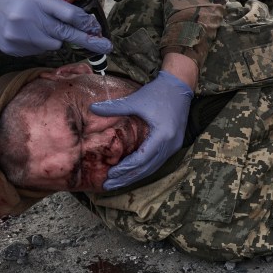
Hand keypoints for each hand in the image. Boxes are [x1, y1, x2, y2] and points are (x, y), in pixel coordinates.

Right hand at [0, 0, 111, 56]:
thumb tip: (82, 12)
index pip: (68, 14)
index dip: (86, 22)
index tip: (97, 28)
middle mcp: (27, 18)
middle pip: (65, 33)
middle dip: (88, 40)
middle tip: (106, 47)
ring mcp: (18, 36)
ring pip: (53, 45)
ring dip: (55, 37)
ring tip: (40, 24)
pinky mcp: (13, 49)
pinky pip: (38, 50)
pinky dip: (39, 42)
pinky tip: (28, 31)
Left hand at [90, 71, 193, 189]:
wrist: (179, 85)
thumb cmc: (158, 92)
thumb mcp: (136, 100)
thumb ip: (114, 107)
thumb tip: (92, 108)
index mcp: (163, 135)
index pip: (142, 159)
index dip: (126, 168)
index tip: (110, 175)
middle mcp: (171, 144)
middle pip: (147, 168)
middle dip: (127, 178)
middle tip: (109, 186)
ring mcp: (175, 145)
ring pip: (153, 167)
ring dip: (135, 176)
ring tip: (118, 183)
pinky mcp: (175, 144)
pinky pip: (158, 161)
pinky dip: (144, 168)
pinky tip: (132, 172)